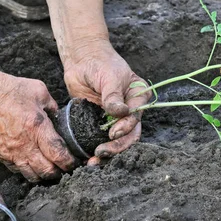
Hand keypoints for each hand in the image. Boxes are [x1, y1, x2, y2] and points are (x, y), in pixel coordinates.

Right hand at [0, 69, 76, 180]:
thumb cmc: (7, 89)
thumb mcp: (38, 90)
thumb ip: (53, 106)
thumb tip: (60, 117)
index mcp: (38, 128)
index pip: (59, 155)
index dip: (70, 162)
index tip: (75, 162)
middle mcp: (25, 145)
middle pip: (47, 171)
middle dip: (60, 172)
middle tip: (65, 168)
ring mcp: (11, 152)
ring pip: (32, 176)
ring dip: (43, 175)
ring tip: (50, 169)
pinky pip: (17, 171)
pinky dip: (27, 171)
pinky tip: (32, 164)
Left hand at [63, 39, 151, 164]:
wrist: (82, 59)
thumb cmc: (100, 63)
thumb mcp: (109, 76)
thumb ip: (114, 95)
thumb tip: (121, 112)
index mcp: (139, 97)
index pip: (136, 117)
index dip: (126, 128)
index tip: (112, 133)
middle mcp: (131, 110)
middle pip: (130, 135)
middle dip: (117, 147)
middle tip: (101, 152)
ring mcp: (116, 119)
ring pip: (117, 141)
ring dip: (108, 153)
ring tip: (93, 161)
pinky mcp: (100, 123)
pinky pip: (101, 139)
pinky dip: (95, 149)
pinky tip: (88, 158)